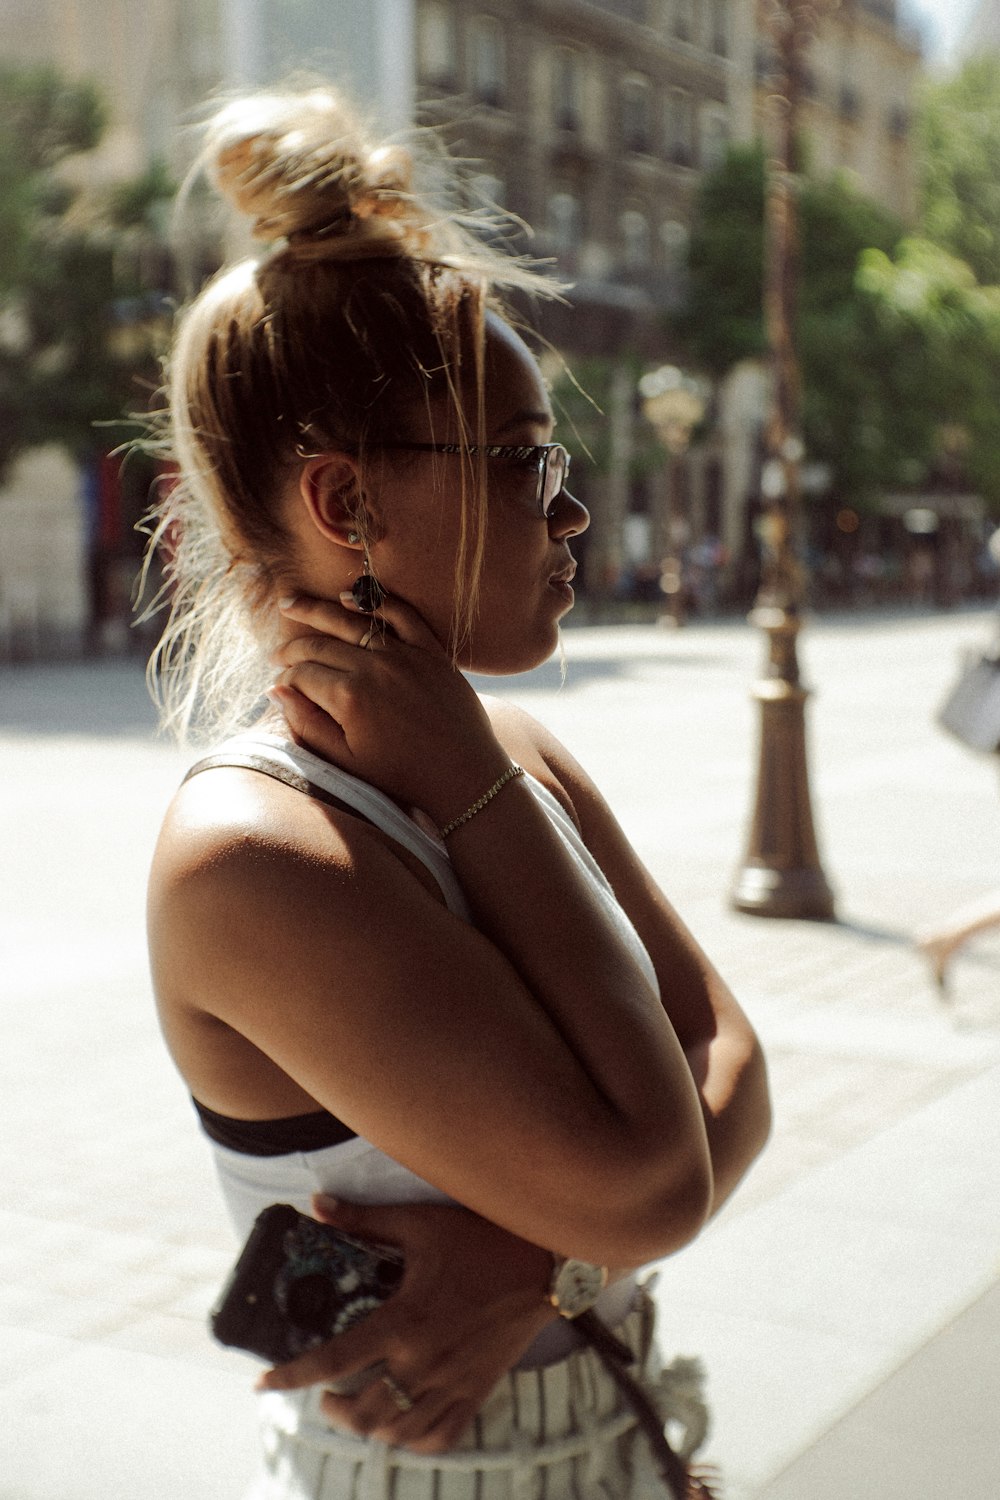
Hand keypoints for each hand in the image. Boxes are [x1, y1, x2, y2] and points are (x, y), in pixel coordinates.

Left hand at [257, 1196, 556, 1453]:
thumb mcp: (420, 1222)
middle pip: (361, 1411)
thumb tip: (317, 1204)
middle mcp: (424, 1363)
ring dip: (367, 1425)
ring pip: (396, 1431)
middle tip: (322, 1392)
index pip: (333, 1361)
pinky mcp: (477, 1392)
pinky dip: (413, 1439)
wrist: (544, 1264)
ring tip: (356, 1406)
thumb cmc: (481, 1239)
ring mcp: (452, 1384)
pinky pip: (440, 1437)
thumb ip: (365, 1219)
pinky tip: (402, 1421)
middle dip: (330, 1408)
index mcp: (403, 1323)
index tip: (263, 1382)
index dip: (291, 1376)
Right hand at [269, 593, 510, 825]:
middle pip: (320, 645)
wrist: (464, 776)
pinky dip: (373, 601)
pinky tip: (347, 597)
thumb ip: (307, 725)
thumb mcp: (347, 761)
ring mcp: (405, 655)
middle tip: (276, 654)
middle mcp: (374, 668)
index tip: (278, 686)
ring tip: (291, 603)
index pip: (302, 674)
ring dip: (317, 611)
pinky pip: (400, 614)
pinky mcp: (431, 651)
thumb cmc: (402, 776)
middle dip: (292, 648)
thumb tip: (276, 692)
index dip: (285, 679)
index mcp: (349, 698)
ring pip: (351, 621)